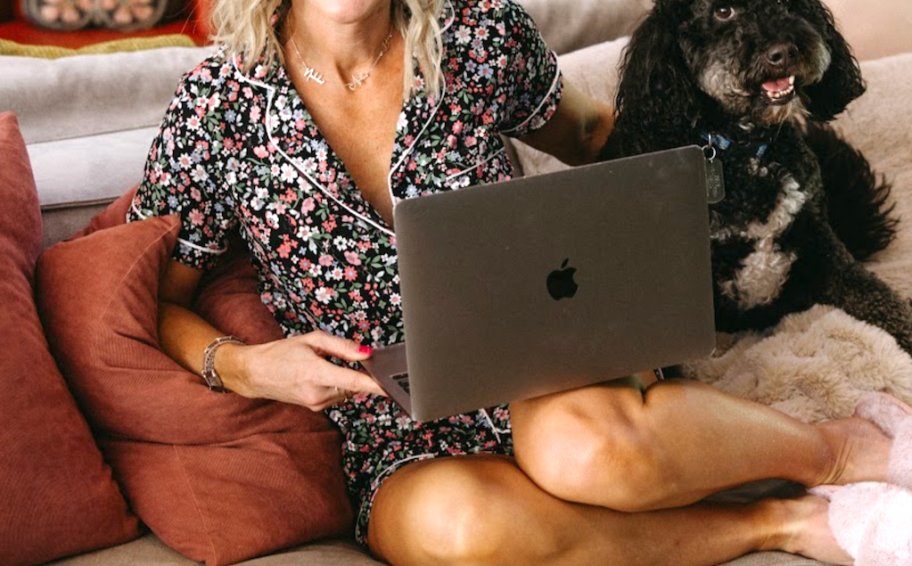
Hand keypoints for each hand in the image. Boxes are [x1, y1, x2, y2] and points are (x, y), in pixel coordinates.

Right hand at [217, 330, 386, 410]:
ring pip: (346, 391)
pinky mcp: (315, 408)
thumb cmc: (280, 353)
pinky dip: (337, 385)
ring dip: (345, 379)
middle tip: (343, 357)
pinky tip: (322, 375)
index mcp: (316, 374)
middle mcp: (317, 394)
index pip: (354, 382)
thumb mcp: (312, 340)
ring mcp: (316, 404)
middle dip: (357, 372)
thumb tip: (366, 352)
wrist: (255, 373)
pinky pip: (337, 395)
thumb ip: (342, 346)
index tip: (392, 387)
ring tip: (324, 364)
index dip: (376, 385)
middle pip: (354, 385)